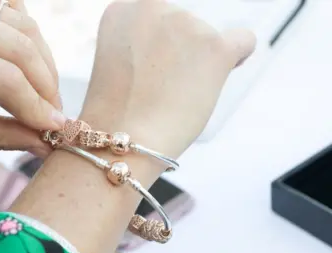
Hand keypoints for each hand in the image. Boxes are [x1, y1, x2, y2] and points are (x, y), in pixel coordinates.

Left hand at [0, 0, 62, 154]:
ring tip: (44, 92)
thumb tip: (45, 143)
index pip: (3, 78)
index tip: (56, 128)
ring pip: (19, 22)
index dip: (37, 106)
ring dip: (41, 59)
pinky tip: (27, 57)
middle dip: (46, 85)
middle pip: (18, 46)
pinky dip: (24, 30)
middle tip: (54, 114)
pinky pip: (5, 4)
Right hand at [81, 0, 255, 157]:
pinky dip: (238, 54)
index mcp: (124, 9)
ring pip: (205, 38)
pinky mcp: (216, 46)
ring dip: (196, 62)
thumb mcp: (115, 59)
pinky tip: (228, 67)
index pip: (153, 14)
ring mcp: (187, 24)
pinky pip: (243, 40)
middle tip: (160, 84)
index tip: (149, 63)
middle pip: (180, 24)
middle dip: (176, 50)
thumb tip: (177, 43)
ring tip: (175, 93)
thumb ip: (140, 41)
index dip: (154, 42)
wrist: (125, 134)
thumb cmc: (117, 109)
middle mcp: (155, 7)